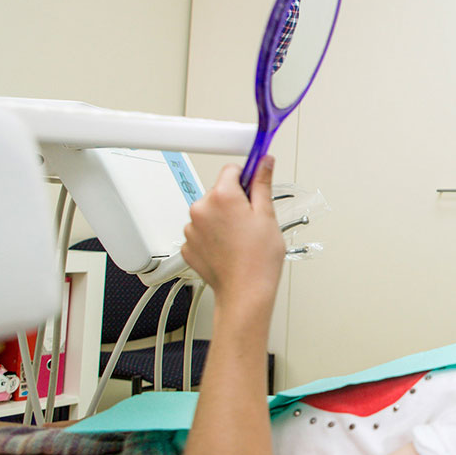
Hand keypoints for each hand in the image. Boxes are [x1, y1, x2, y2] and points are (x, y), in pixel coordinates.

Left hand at [181, 156, 284, 317]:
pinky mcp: (188, 245)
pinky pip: (201, 231)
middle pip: (219, 191)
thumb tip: (264, 162)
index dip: (247, 177)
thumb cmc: (258, 259)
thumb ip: (262, 183)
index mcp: (222, 196)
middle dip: (235, 201)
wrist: (245, 292)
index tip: (255, 184)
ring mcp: (191, 228)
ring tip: (240, 238)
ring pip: (210, 212)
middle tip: (251, 221)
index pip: (232, 169)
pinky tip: (228, 248)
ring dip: (222, 219)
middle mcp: (201, 208)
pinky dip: (213, 236)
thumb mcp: (267, 215)